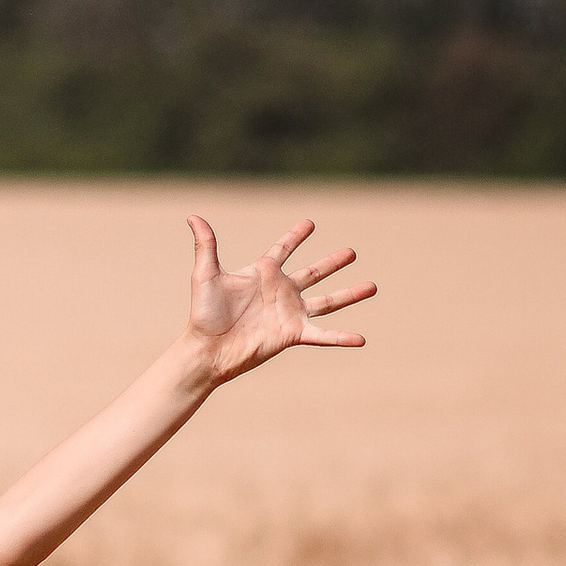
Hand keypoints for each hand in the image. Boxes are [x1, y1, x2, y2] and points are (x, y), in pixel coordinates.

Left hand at [182, 215, 374, 386]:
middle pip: (314, 273)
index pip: (284, 249)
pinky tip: (361, 339)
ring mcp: (289, 313)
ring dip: (350, 294)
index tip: (310, 223)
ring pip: (328, 301)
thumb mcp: (206, 274)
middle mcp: (280, 292)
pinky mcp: (293, 334)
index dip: (296, 236)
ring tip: (373, 286)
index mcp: (263, 273)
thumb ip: (206, 244)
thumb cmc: (204, 314)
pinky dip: (341, 338)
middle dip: (332, 263)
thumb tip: (193, 216)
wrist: (208, 348)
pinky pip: (323, 335)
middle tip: (352, 251)